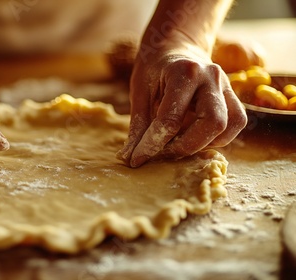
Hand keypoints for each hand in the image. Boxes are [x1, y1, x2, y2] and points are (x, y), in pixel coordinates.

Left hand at [117, 47, 247, 166]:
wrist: (175, 47)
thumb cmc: (154, 70)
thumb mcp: (139, 92)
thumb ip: (138, 125)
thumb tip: (130, 158)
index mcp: (184, 71)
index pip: (171, 118)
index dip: (153, 144)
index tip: (138, 159)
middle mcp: (211, 77)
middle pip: (213, 123)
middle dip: (187, 147)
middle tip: (163, 153)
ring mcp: (226, 86)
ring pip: (228, 126)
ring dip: (203, 144)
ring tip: (178, 144)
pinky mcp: (233, 96)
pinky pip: (235, 123)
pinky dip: (216, 139)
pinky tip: (194, 137)